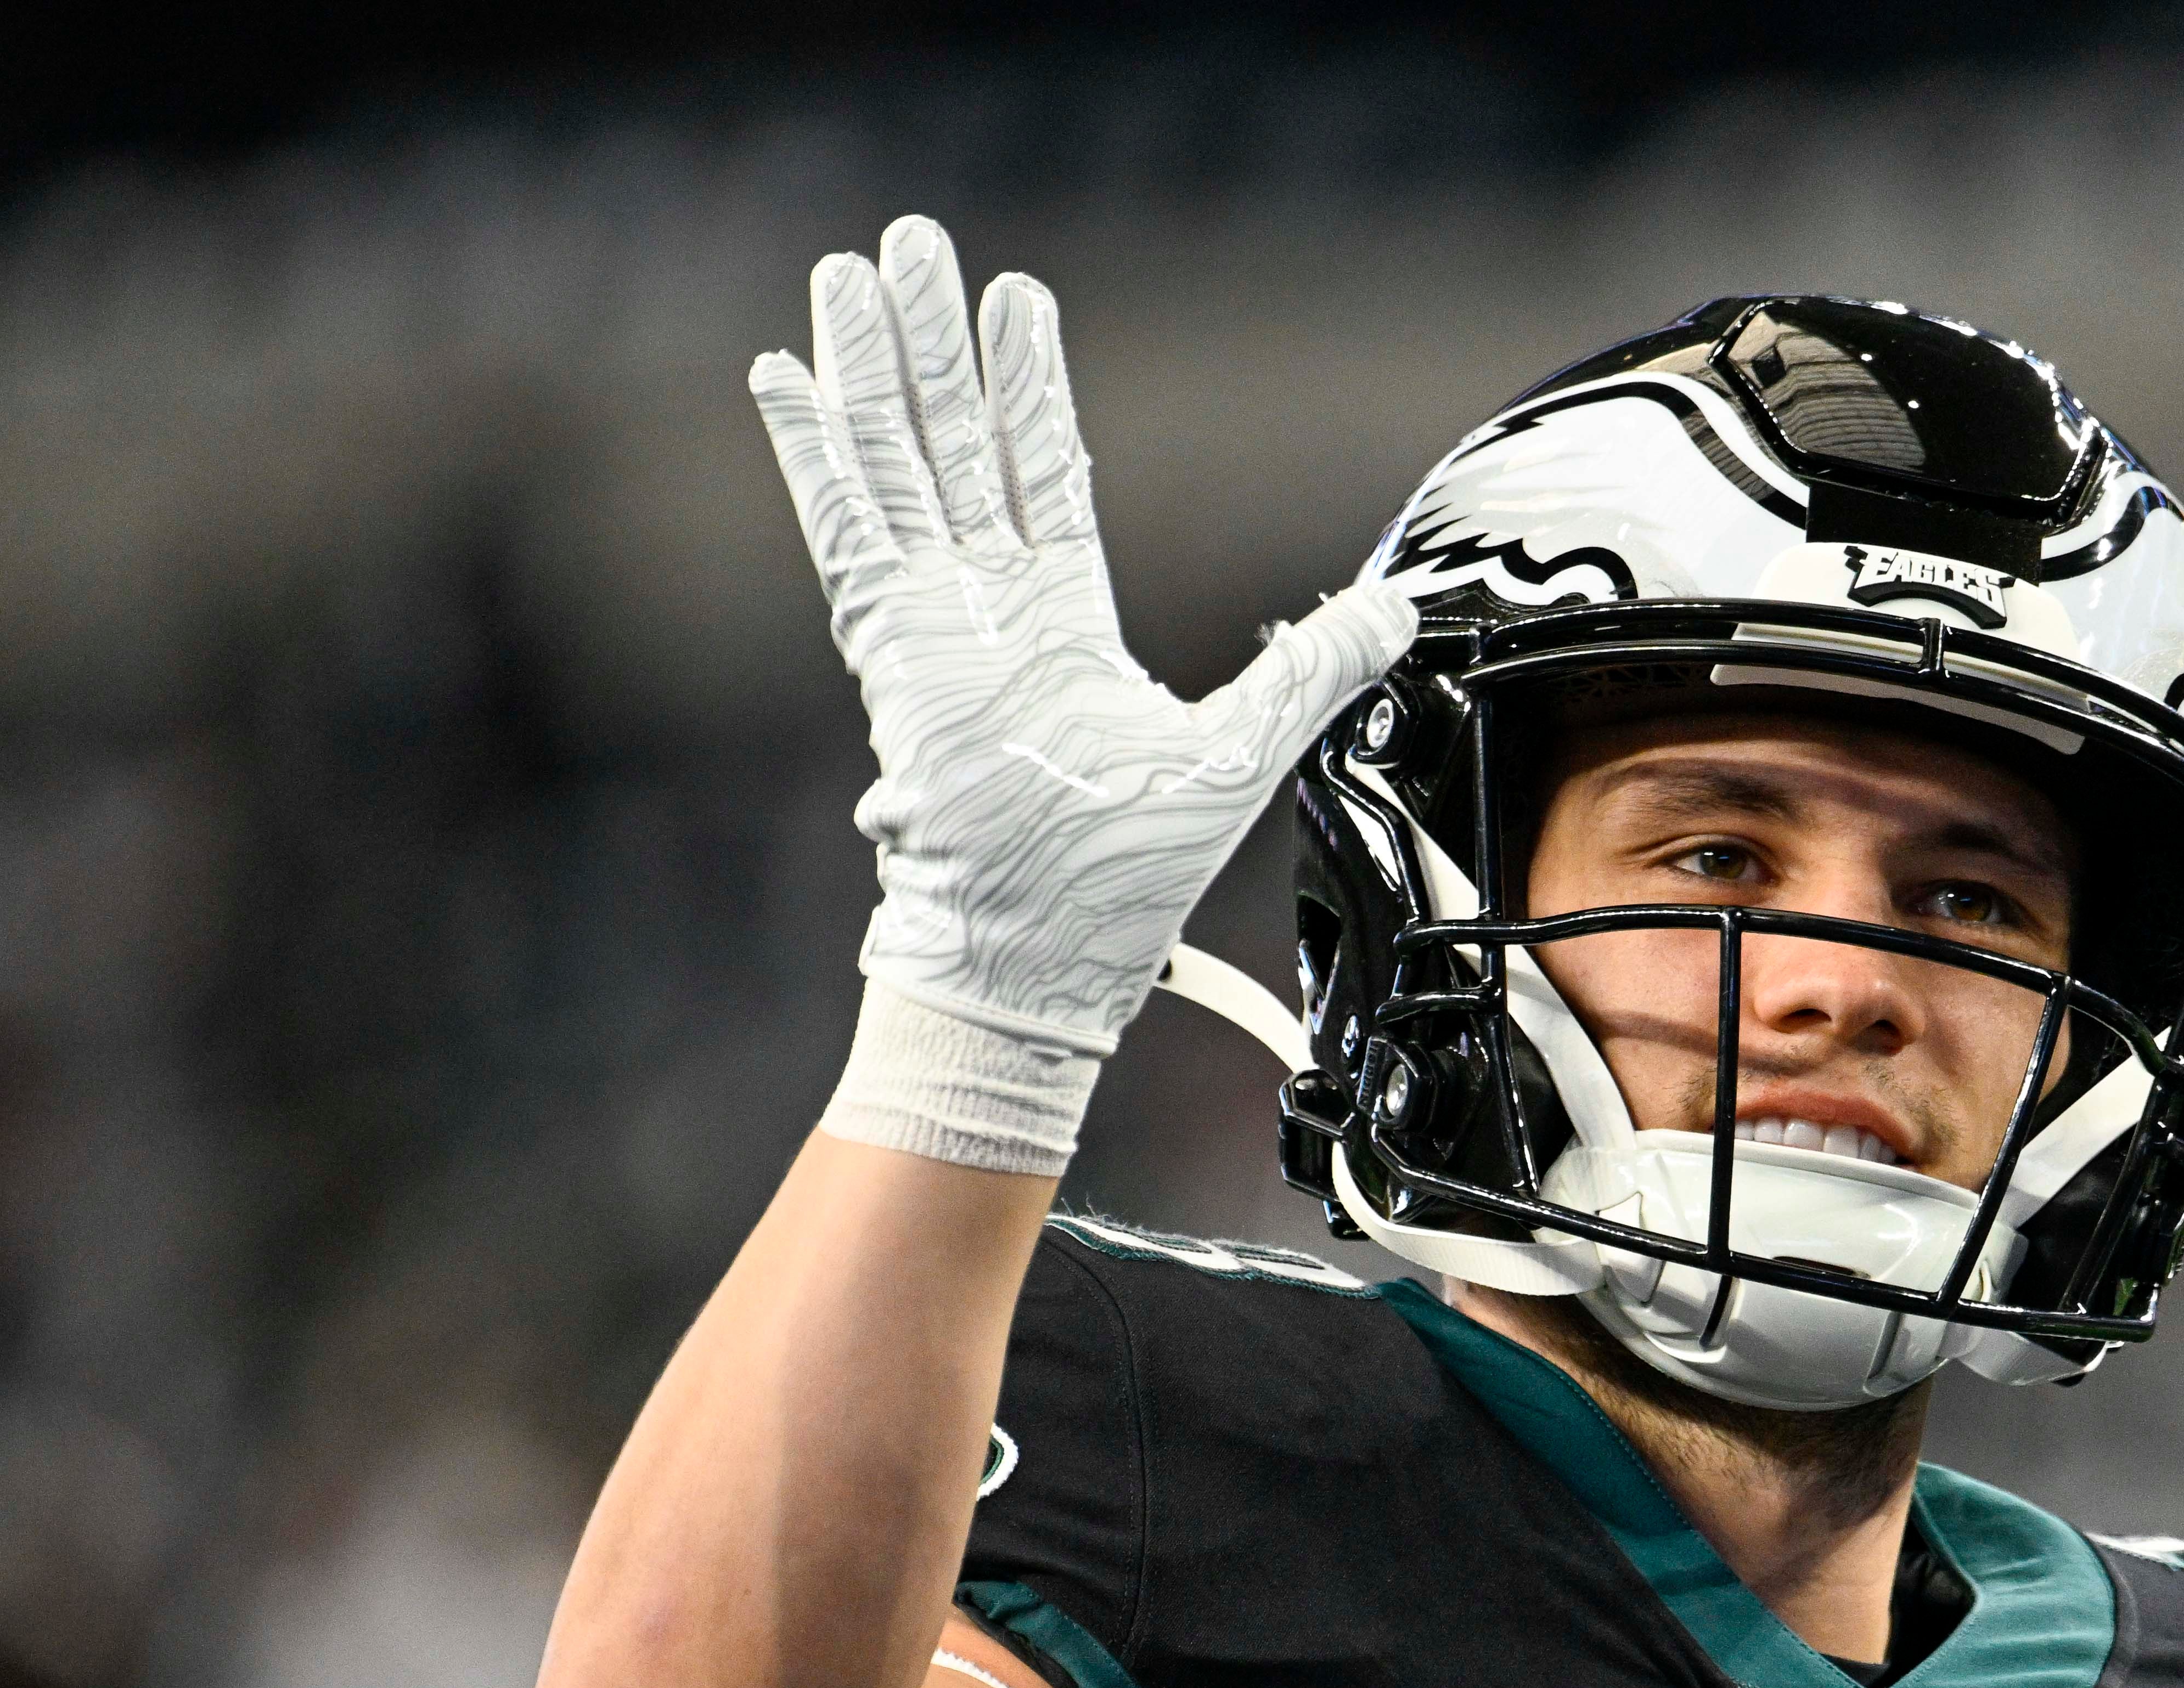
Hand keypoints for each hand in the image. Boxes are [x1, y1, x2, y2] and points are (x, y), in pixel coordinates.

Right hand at [753, 215, 1410, 1159]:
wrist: (1042, 949)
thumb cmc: (1122, 880)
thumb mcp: (1243, 752)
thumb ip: (1313, 669)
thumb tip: (1399, 610)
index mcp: (1058, 620)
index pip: (1038, 469)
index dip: (1027, 384)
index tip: (1016, 299)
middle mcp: (985, 606)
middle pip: (955, 441)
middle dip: (936, 343)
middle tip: (914, 243)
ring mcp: (930, 622)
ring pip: (895, 462)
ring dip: (871, 368)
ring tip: (850, 271)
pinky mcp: (890, 648)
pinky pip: (845, 531)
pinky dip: (815, 456)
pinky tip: (784, 377)